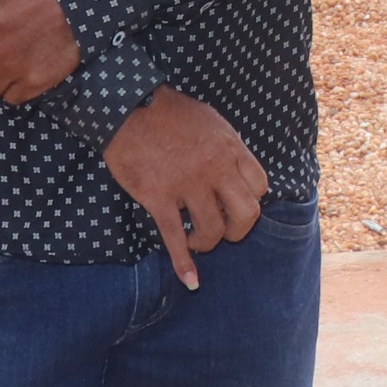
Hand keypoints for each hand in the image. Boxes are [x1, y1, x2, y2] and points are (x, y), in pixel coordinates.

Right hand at [105, 87, 267, 290]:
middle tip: (224, 231)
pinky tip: (190, 280)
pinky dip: (184, 263)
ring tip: (196, 240)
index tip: (235, 204)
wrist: (126, 107)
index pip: (260, 186)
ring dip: (207, 242)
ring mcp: (186, 184)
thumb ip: (227, 147)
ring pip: (212, 230)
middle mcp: (214, 168)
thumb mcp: (211, 121)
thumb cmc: (168, 111)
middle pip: (246, 214)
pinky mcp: (158, 197)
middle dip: (238, 230)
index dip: (251, 201)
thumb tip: (236, 167)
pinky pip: (174, 238)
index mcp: (230, 148)